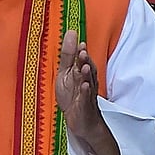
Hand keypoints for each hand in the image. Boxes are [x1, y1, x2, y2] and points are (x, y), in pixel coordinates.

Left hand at [56, 29, 119, 154]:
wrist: (80, 121)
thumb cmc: (73, 95)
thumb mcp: (66, 73)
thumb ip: (68, 55)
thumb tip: (70, 33)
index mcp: (81, 73)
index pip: (82, 60)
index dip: (81, 52)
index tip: (80, 42)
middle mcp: (87, 81)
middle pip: (87, 69)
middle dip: (85, 61)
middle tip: (82, 51)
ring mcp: (87, 94)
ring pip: (88, 82)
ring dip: (86, 74)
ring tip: (84, 66)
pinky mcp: (85, 106)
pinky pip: (86, 98)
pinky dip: (85, 92)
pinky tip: (85, 86)